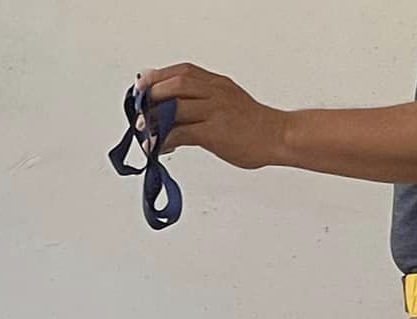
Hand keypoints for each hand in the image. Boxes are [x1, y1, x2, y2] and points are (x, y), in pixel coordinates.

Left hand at [138, 64, 288, 170]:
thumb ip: (201, 102)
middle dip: (153, 95)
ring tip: (143, 130)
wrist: (278, 136)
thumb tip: (170, 109)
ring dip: (154, 119)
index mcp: (217, 84)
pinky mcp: (215, 132)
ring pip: (176, 107)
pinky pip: (182, 133)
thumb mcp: (226, 102)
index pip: (184, 71)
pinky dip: (165, 140)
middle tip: (139, 111)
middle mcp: (216, 92)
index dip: (159, 77)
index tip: (142, 86)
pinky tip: (158, 147)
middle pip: (178, 84)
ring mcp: (216, 111)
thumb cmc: (250, 124)